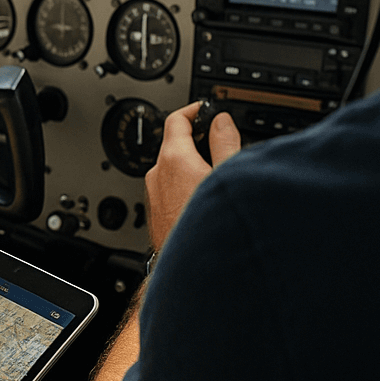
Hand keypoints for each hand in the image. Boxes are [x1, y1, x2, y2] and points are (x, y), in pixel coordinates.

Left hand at [144, 101, 240, 250]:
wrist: (195, 270)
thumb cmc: (211, 226)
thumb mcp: (227, 176)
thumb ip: (224, 143)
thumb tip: (222, 121)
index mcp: (173, 158)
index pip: (177, 120)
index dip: (194, 111)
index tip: (205, 110)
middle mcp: (157, 174)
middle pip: (175, 144)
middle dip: (197, 142)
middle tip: (221, 147)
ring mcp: (153, 195)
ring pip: (172, 169)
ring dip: (191, 167)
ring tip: (216, 179)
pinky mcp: (154, 213)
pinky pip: (169, 190)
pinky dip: (184, 186)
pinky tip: (204, 200)